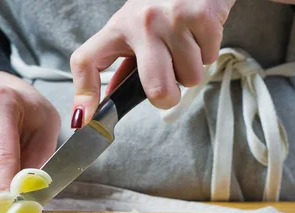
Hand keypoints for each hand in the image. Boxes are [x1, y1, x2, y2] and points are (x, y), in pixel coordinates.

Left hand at [69, 0, 235, 127]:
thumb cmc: (163, 5)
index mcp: (118, 27)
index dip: (85, 95)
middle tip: (169, 83)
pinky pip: (209, 59)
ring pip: (189, 78)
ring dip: (191, 69)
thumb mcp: (136, 29)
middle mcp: (142, 23)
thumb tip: (108, 102)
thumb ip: (125, 65)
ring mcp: (172, 19)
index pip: (87, 61)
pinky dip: (208, 53)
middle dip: (168, 97)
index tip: (85, 120)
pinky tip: (199, 35)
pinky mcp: (202, 16)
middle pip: (157, 90)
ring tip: (185, 45)